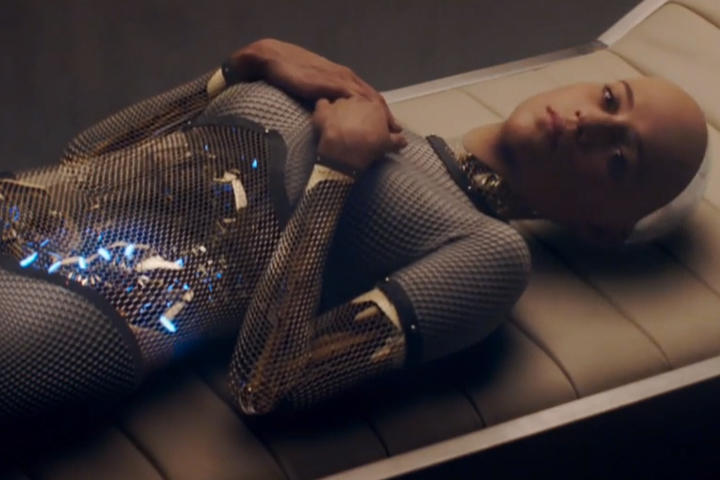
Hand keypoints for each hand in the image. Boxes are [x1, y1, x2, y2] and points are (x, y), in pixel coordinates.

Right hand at [229, 38, 401, 133]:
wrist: (278, 59)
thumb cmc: (293, 73)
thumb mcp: (315, 88)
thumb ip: (325, 98)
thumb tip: (331, 115)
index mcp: (344, 78)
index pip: (368, 97)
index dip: (381, 113)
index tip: (391, 128)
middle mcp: (346, 77)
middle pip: (373, 99)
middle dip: (386, 117)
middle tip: (397, 135)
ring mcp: (341, 78)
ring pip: (368, 98)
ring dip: (381, 115)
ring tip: (389, 133)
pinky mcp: (332, 82)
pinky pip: (353, 98)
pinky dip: (365, 110)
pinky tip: (370, 123)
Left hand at [312, 96, 406, 172]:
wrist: (346, 151)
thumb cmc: (369, 146)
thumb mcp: (387, 144)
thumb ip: (397, 140)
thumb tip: (404, 140)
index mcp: (375, 106)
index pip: (376, 108)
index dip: (376, 118)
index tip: (376, 128)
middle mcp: (357, 100)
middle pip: (358, 103)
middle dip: (358, 113)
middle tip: (358, 127)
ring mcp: (339, 103)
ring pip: (341, 102)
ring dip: (341, 111)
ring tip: (341, 124)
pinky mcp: (323, 110)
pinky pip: (322, 104)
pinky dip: (323, 109)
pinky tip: (324, 116)